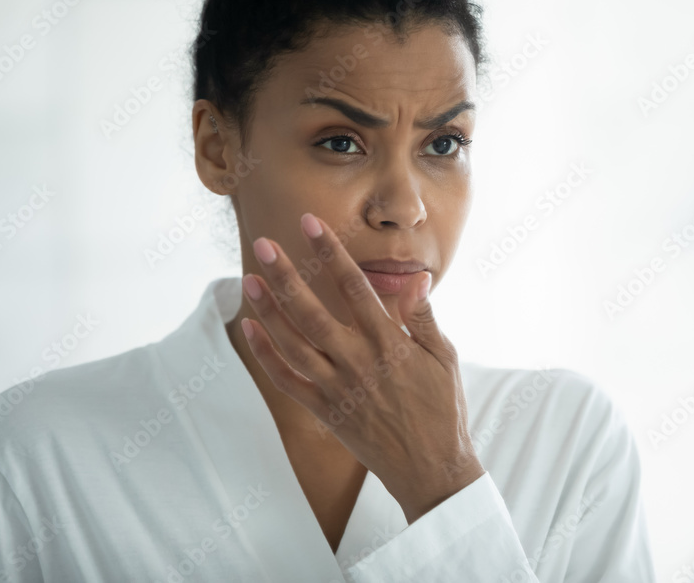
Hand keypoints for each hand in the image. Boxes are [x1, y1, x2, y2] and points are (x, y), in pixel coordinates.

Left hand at [239, 212, 484, 523]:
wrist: (432, 469)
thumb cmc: (443, 409)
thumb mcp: (444, 358)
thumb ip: (423, 317)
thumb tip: (415, 278)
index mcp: (390, 343)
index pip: (355, 287)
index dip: (330, 252)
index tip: (309, 223)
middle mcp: (358, 362)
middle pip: (312, 311)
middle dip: (286, 275)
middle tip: (263, 244)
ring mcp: (338, 388)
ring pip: (293, 343)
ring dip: (268, 310)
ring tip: (249, 279)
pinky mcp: (326, 411)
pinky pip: (288, 381)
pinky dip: (266, 356)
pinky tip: (251, 328)